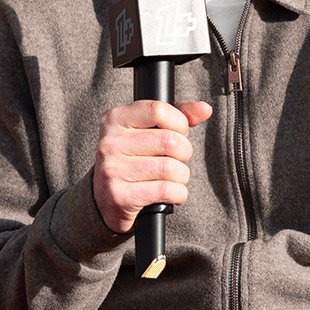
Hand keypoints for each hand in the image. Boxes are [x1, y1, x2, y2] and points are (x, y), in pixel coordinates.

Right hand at [92, 99, 213, 233]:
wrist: (104, 201)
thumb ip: (176, 117)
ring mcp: (113, 170)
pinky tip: (172, 193)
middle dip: (184, 153)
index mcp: (115, 120)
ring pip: (170, 168)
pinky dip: (179, 194)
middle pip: (169, 141)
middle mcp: (110, 143)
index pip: (158, 110)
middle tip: (177, 159)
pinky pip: (166, 190)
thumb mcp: (147, 132)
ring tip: (173, 178)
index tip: (178, 133)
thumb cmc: (131, 161)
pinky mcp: (120, 196)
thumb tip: (205, 109)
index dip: (179, 123)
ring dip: (182, 176)